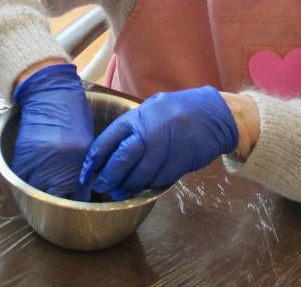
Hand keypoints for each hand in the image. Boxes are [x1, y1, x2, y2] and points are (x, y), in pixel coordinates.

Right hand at [11, 63, 93, 199]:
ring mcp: (38, 164)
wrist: (49, 94)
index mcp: (79, 162)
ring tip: (46, 183)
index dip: (77, 199)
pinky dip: (28, 181)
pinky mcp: (22, 159)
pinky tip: (34, 174)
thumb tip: (79, 188)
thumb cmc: (73, 113)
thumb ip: (82, 167)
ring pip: (38, 193)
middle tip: (60, 192)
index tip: (76, 197)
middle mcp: (59, 166)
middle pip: (58, 199)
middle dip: (60, 199)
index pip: (79, 196)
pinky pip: (24, 180)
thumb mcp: (86, 143)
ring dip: (42, 191)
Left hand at [80, 86, 237, 199]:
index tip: (86, 171)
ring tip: (119, 191)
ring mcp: (165, 149)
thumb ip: (133, 126)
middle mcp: (149, 133)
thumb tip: (111, 149)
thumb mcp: (151, 108)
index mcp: (138, 117)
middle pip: (121, 160)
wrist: (214, 115)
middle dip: (108, 176)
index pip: (108, 140)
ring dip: (127, 186)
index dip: (94, 159)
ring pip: (140, 174)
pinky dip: (148, 185)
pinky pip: (158, 179)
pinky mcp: (179, 164)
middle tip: (101, 186)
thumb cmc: (178, 109)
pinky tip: (141, 187)